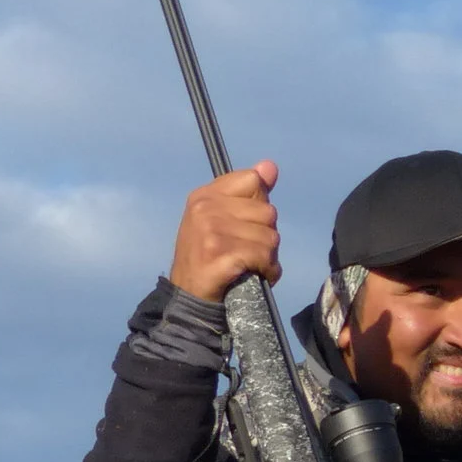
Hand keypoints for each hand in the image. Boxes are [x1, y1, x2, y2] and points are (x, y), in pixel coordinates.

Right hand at [167, 160, 280, 302]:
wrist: (190, 295)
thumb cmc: (210, 256)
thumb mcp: (222, 218)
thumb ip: (249, 192)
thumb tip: (270, 166)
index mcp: (205, 195)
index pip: (253, 180)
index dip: (258, 206)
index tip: (243, 224)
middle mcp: (205, 208)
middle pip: (268, 212)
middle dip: (265, 236)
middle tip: (244, 251)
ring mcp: (211, 230)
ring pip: (271, 237)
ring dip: (267, 257)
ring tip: (247, 265)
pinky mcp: (221, 254)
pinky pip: (265, 257)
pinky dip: (267, 271)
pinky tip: (252, 275)